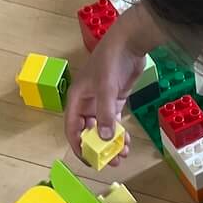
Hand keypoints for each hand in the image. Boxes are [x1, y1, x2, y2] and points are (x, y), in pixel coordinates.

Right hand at [64, 22, 145, 162]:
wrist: (129, 41)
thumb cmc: (111, 61)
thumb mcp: (106, 88)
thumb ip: (106, 114)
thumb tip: (105, 139)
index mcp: (77, 99)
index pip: (73, 128)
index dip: (79, 146)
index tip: (90, 161)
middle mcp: (86, 103)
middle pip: (88, 132)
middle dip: (99, 148)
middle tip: (112, 161)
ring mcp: (100, 102)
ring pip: (102, 129)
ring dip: (111, 143)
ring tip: (123, 154)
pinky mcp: (114, 100)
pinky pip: (113, 122)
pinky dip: (119, 133)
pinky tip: (127, 142)